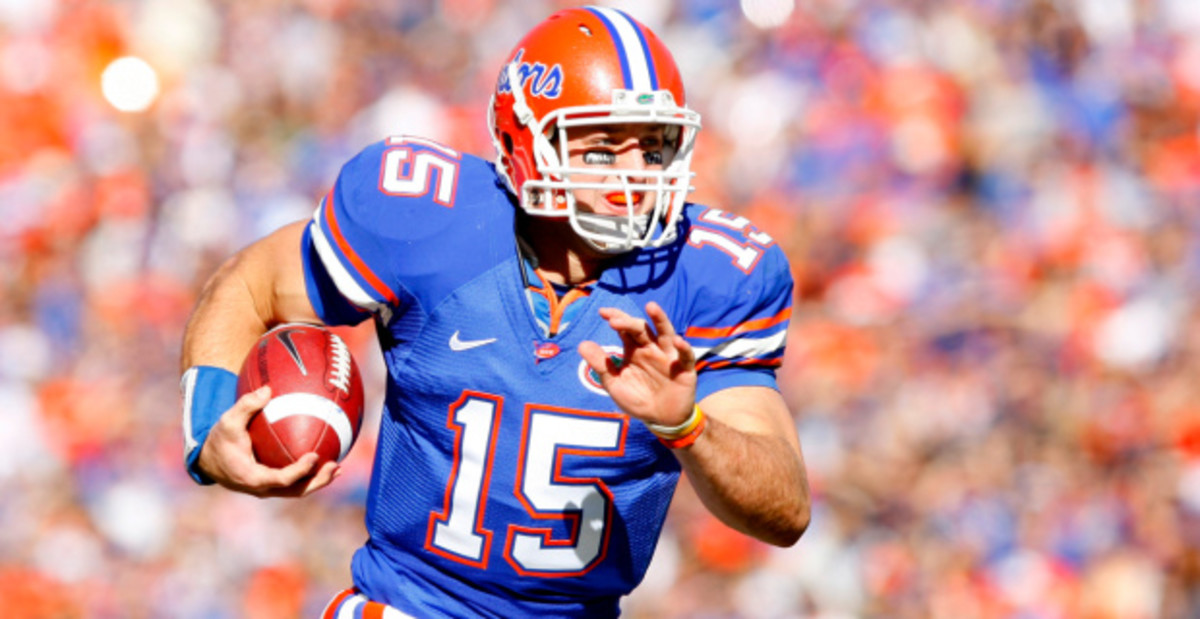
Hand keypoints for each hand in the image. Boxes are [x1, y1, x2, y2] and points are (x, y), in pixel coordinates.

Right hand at [197, 385, 339, 497]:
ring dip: (318, 481)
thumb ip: (246, 405)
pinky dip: (309, 476)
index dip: (300, 471)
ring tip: (337, 467)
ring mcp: (267, 489)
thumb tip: (267, 389)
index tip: (314, 456)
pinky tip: (324, 461)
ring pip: (297, 491)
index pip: (281, 479)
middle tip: (335, 466)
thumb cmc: (219, 440)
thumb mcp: (227, 421)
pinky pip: (294, 484)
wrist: (208, 460)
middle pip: (295, 491)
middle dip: (317, 481)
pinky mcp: (270, 485)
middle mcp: (262, 488)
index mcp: (252, 477)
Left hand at [578, 301, 696, 426]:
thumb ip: (601, 365)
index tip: (602, 312)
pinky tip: (677, 341)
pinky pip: (686, 356)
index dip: (615, 318)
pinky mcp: (685, 369)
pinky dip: (683, 348)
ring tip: (651, 307)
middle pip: (641, 329)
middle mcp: (651, 348)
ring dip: (660, 319)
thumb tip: (581, 344)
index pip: (625, 329)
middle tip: (614, 322)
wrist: (660, 420)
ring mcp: (668, 356)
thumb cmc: (638, 399)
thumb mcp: (615, 383)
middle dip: (628, 323)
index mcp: (634, 350)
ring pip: (666, 333)